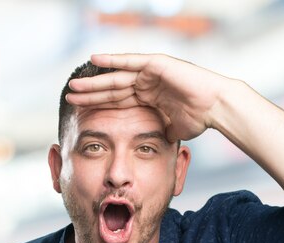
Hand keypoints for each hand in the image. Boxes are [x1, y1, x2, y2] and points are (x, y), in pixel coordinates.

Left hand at [65, 53, 230, 142]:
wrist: (215, 107)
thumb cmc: (199, 118)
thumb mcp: (173, 129)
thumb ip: (162, 132)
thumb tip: (158, 143)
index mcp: (148, 98)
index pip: (117, 102)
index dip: (98, 105)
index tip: (80, 110)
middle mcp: (146, 83)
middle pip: (111, 89)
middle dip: (89, 94)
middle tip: (68, 96)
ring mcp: (150, 73)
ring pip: (116, 77)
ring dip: (94, 82)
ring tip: (74, 85)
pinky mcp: (156, 64)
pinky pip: (130, 62)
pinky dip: (113, 61)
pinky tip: (96, 59)